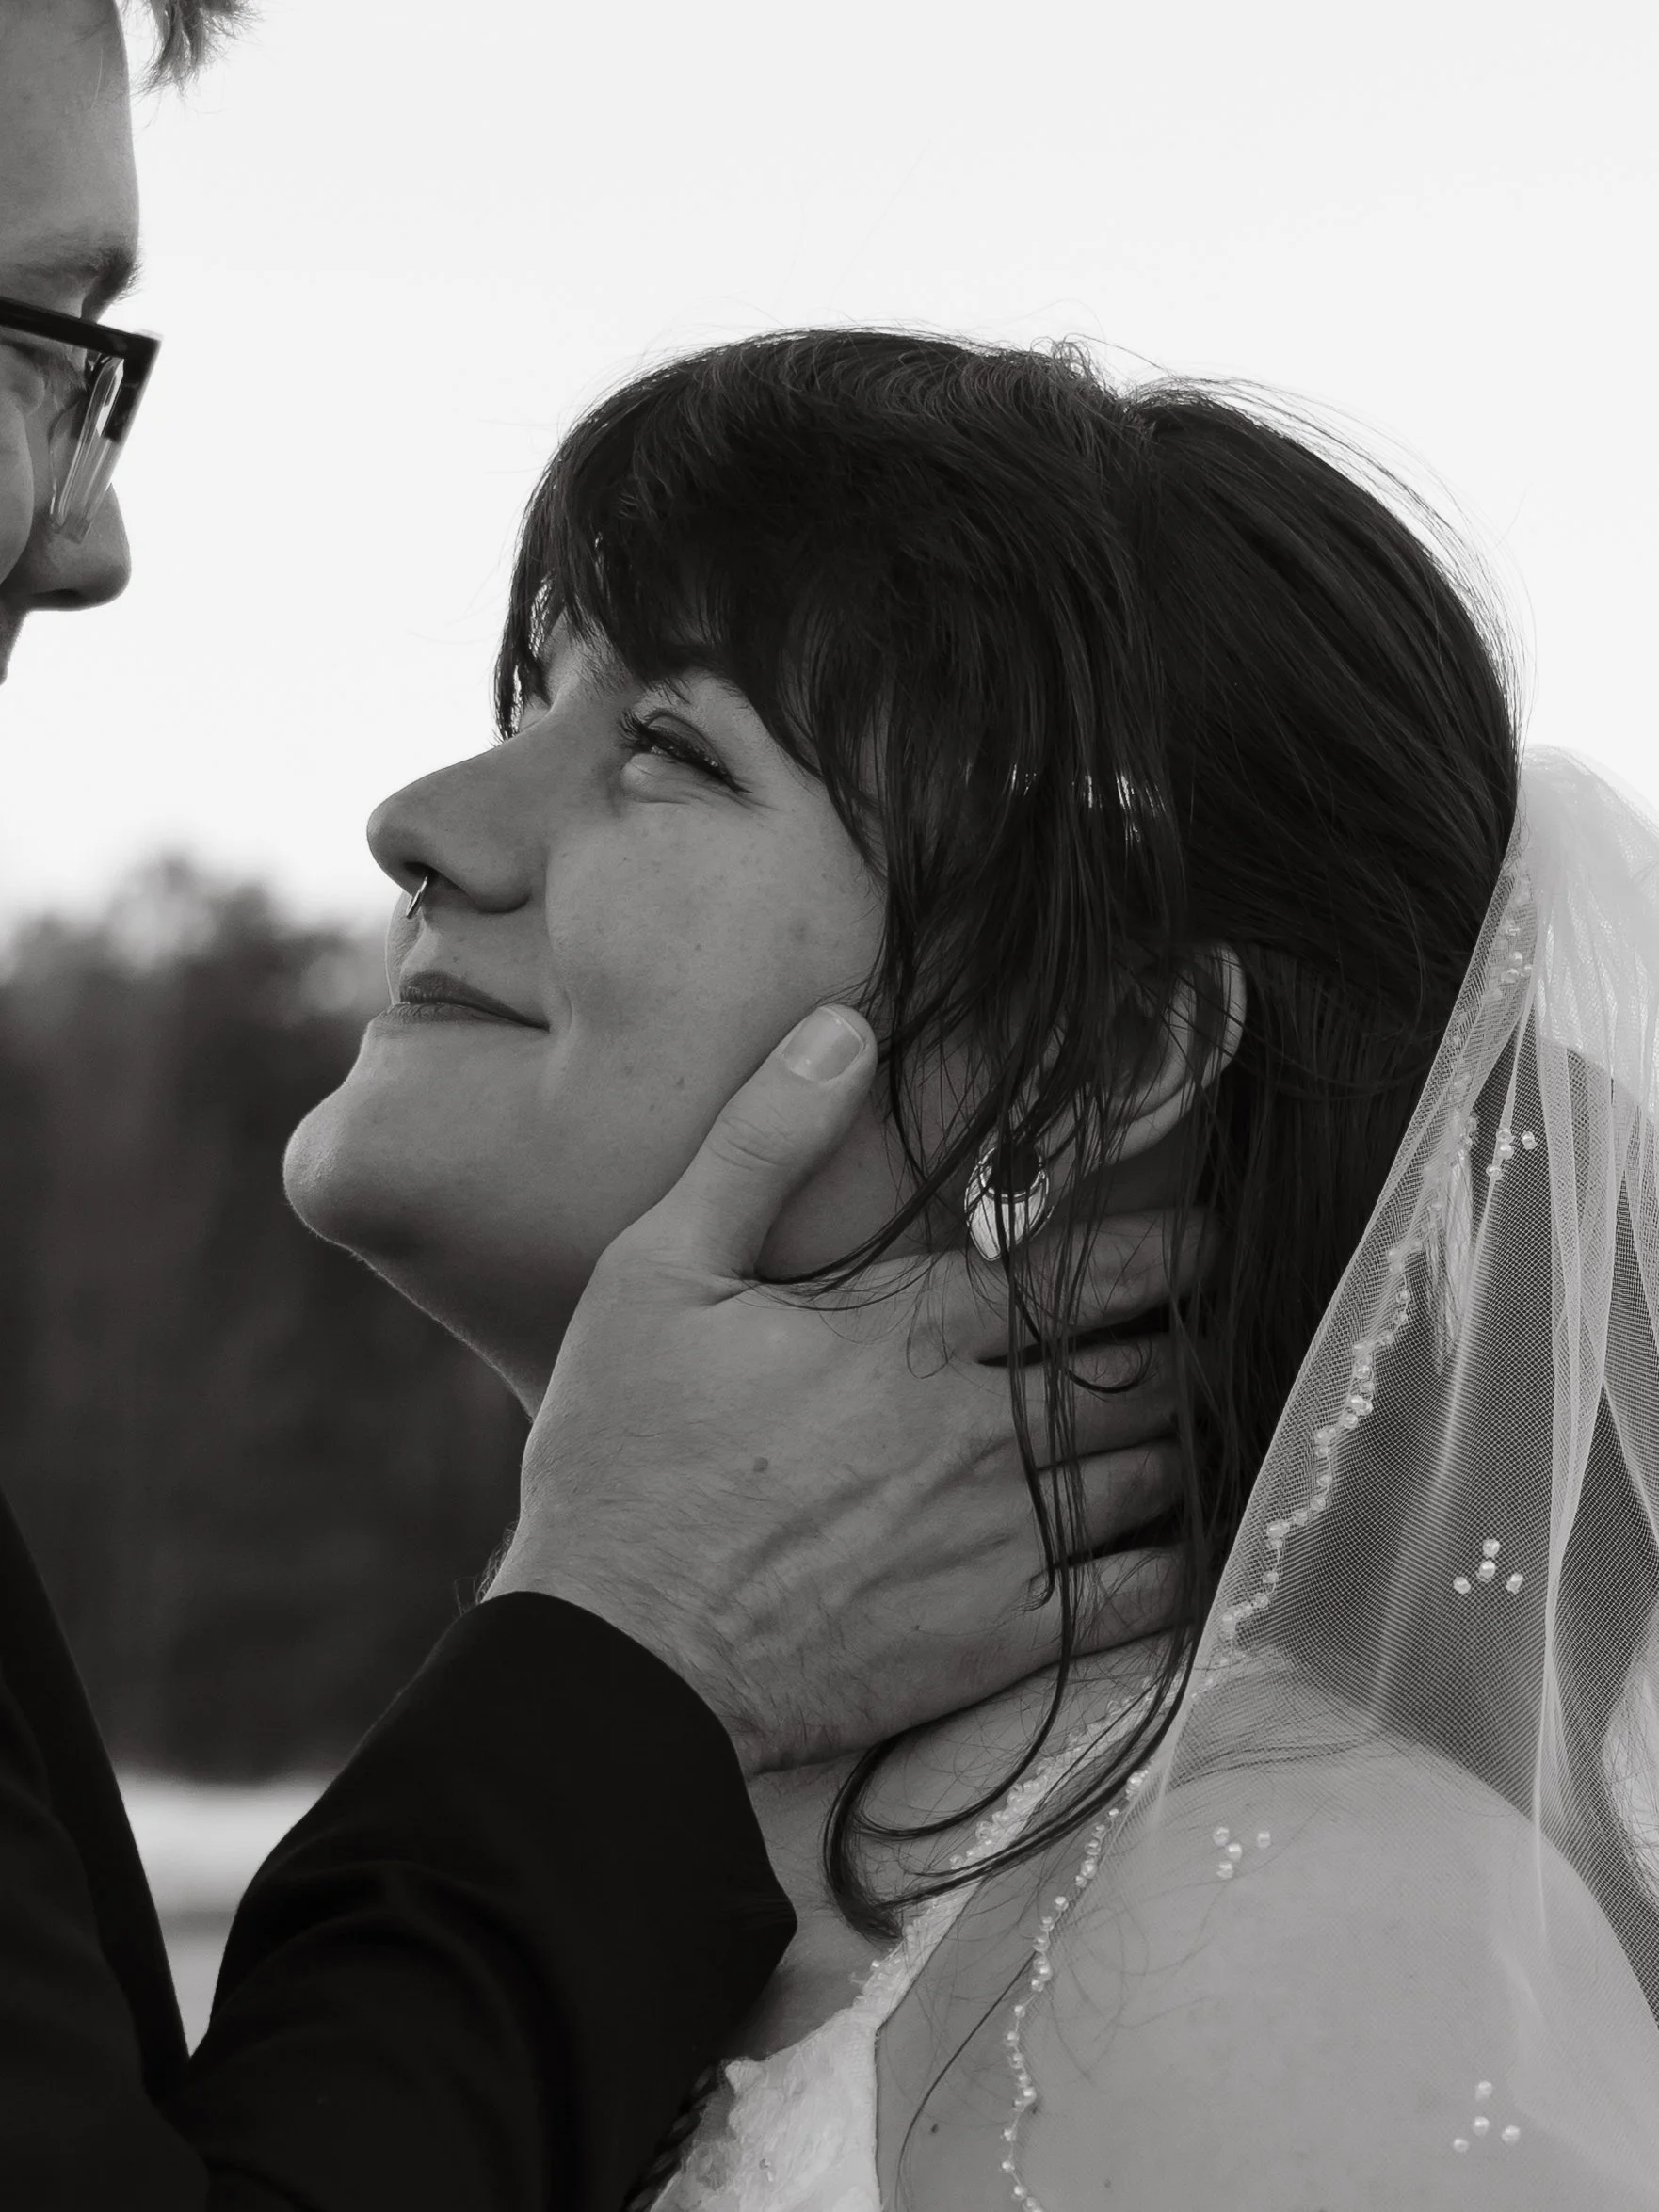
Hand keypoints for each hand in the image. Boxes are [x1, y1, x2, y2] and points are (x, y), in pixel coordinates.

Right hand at [485, 1003, 1207, 1776]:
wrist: (621, 1653)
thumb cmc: (624, 1455)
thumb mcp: (657, 1271)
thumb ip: (761, 1143)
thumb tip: (842, 1028)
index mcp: (908, 1331)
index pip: (1084, 1271)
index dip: (1169, 1250)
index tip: (1215, 1238)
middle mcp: (978, 1427)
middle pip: (1139, 1371)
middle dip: (1195, 1343)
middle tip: (1233, 1328)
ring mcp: (999, 1538)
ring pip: (1151, 1473)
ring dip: (1195, 1440)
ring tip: (1227, 1419)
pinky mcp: (998, 1637)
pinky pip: (1137, 1594)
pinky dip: (1185, 1559)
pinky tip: (1197, 1541)